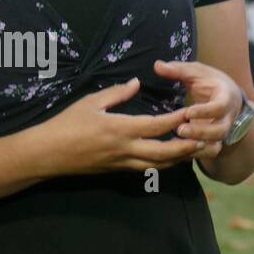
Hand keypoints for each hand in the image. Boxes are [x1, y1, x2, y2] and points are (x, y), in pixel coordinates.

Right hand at [39, 76, 211, 176]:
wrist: (48, 154)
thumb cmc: (67, 124)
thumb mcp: (91, 102)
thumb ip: (117, 93)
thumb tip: (137, 82)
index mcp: (120, 129)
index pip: (156, 126)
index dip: (176, 120)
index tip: (190, 112)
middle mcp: (125, 150)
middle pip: (164, 152)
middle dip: (186, 147)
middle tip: (204, 139)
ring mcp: (122, 163)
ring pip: (158, 165)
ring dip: (178, 159)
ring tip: (194, 150)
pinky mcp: (117, 171)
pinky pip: (145, 169)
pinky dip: (161, 164)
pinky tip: (170, 158)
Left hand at [154, 58, 241, 156]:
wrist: (228, 99)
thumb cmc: (210, 83)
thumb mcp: (197, 72)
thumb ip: (179, 70)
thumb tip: (157, 65)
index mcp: (226, 98)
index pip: (220, 107)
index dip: (205, 112)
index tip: (188, 112)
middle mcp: (227, 118)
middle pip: (220, 131)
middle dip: (201, 132)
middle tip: (179, 130)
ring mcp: (221, 133)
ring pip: (215, 146)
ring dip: (197, 147)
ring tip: (175, 144)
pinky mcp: (214, 143)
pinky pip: (207, 154)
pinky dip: (194, 155)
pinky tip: (175, 152)